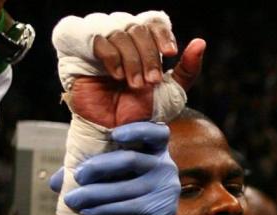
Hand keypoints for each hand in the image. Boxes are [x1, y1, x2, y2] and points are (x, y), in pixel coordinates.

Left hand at [61, 122, 178, 214]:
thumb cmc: (128, 194)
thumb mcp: (114, 176)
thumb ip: (89, 170)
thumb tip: (55, 181)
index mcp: (155, 149)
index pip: (157, 132)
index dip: (137, 130)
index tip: (114, 135)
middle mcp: (165, 165)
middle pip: (131, 159)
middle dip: (99, 167)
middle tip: (77, 176)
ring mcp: (166, 188)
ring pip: (125, 187)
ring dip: (94, 194)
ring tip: (72, 200)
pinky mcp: (161, 210)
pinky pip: (128, 207)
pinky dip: (104, 209)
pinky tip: (87, 212)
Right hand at [69, 26, 204, 127]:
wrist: (118, 131)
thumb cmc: (141, 112)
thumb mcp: (172, 92)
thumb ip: (187, 69)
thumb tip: (200, 42)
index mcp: (142, 44)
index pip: (152, 20)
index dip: (162, 32)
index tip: (171, 53)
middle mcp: (120, 39)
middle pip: (137, 26)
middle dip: (148, 56)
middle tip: (150, 81)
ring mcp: (98, 42)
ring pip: (118, 30)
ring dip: (131, 60)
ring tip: (134, 84)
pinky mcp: (76, 49)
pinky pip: (95, 38)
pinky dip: (111, 56)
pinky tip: (115, 75)